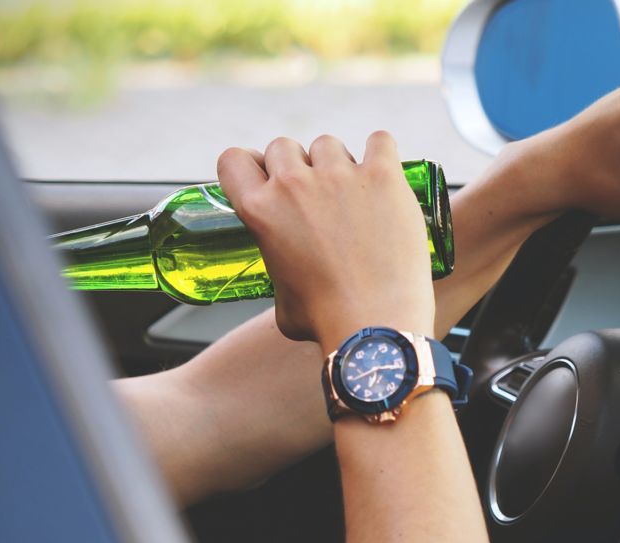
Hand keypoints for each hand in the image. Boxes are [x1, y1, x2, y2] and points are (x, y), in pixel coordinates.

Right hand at [217, 132, 434, 352]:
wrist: (376, 323)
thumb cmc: (327, 320)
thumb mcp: (280, 298)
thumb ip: (280, 269)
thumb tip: (291, 274)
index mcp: (260, 211)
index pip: (234, 160)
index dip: (252, 166)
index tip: (268, 178)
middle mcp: (294, 185)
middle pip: (284, 146)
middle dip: (298, 167)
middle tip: (319, 198)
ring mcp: (339, 175)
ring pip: (329, 144)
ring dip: (338, 164)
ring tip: (356, 197)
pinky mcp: (383, 176)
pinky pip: (380, 141)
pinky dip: (382, 154)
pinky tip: (385, 176)